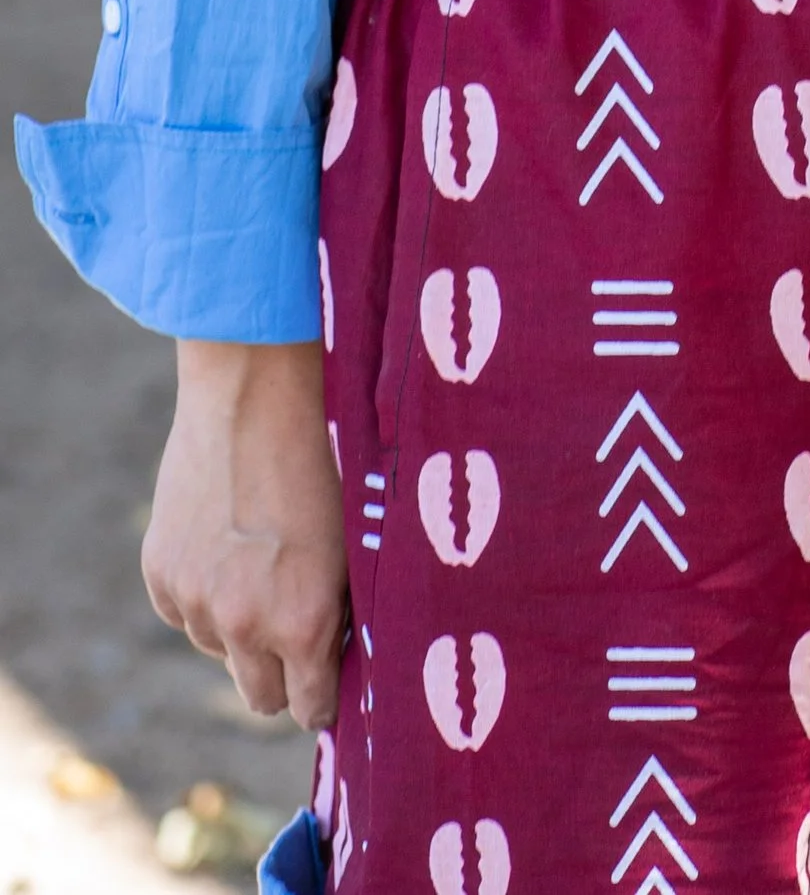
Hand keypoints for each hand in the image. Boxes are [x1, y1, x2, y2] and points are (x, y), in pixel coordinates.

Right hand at [143, 340, 346, 729]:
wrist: (258, 394)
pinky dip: (204, 594)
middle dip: (284, 675)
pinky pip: (184, 612)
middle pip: (261, 697)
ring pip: (221, 650)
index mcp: (304, 621)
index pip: (309, 709)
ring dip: (241, 626)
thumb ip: (344, 606)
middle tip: (301, 633)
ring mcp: (195, 601)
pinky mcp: (160, 573)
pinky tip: (229, 544)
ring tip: (266, 560)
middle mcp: (244, 624)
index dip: (324, 698)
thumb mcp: (355, 541)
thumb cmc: (329, 457)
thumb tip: (344, 653)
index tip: (331, 685)